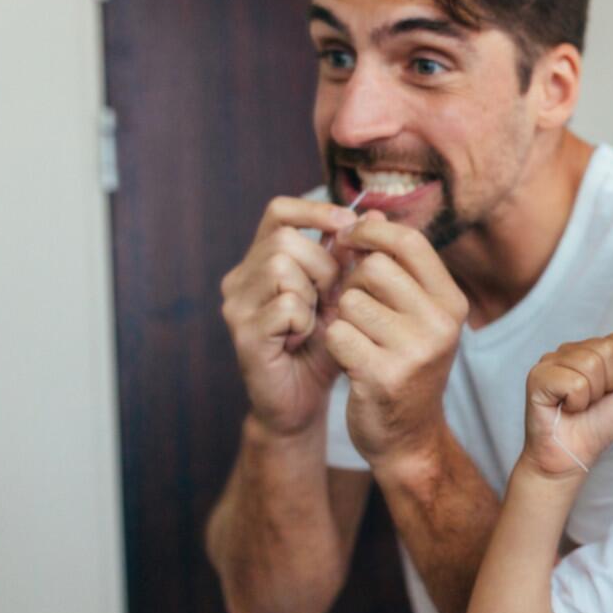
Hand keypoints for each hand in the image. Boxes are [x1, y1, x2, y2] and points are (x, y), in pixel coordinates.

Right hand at [220, 196, 357, 434]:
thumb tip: (375, 214)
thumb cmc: (324, 345)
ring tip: (315, 319)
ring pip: (281, 267)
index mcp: (262, 261)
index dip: (314, 211)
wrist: (303, 401)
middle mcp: (241, 278)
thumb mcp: (343, 296)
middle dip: (322, 265)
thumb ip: (352, 258)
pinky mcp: (242, 333)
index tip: (347, 225)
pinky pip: (285, 305)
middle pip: (285, 240)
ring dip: (313, 293)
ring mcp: (237, 305)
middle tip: (331, 297)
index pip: (278, 211)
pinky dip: (304, 321)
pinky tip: (303, 339)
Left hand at [323, 212, 469, 468]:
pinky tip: (348, 360)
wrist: (408, 438)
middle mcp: (441, 323)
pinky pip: (337, 334)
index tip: (349, 238)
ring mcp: (415, 351)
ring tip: (356, 337)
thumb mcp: (413, 313)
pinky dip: (334, 344)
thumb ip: (394, 266)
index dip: (372, 232)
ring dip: (341, 316)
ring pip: (351, 300)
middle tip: (354, 306)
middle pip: (375, 268)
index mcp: (451, 302)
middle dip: (353, 282)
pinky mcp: (384, 376)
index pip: (409, 242)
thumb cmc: (404, 365)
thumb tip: (367, 211)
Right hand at [522, 331, 612, 478]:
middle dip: (612, 383)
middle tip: (597, 401)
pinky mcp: (538, 376)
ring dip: (593, 394)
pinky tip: (567, 408)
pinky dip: (577, 402)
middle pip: (608, 349)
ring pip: (591, 364)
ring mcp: (551, 361)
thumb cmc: (595, 428)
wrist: (571, 458)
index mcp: (593, 350)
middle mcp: (571, 350)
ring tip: (580, 405)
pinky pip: (575, 382)